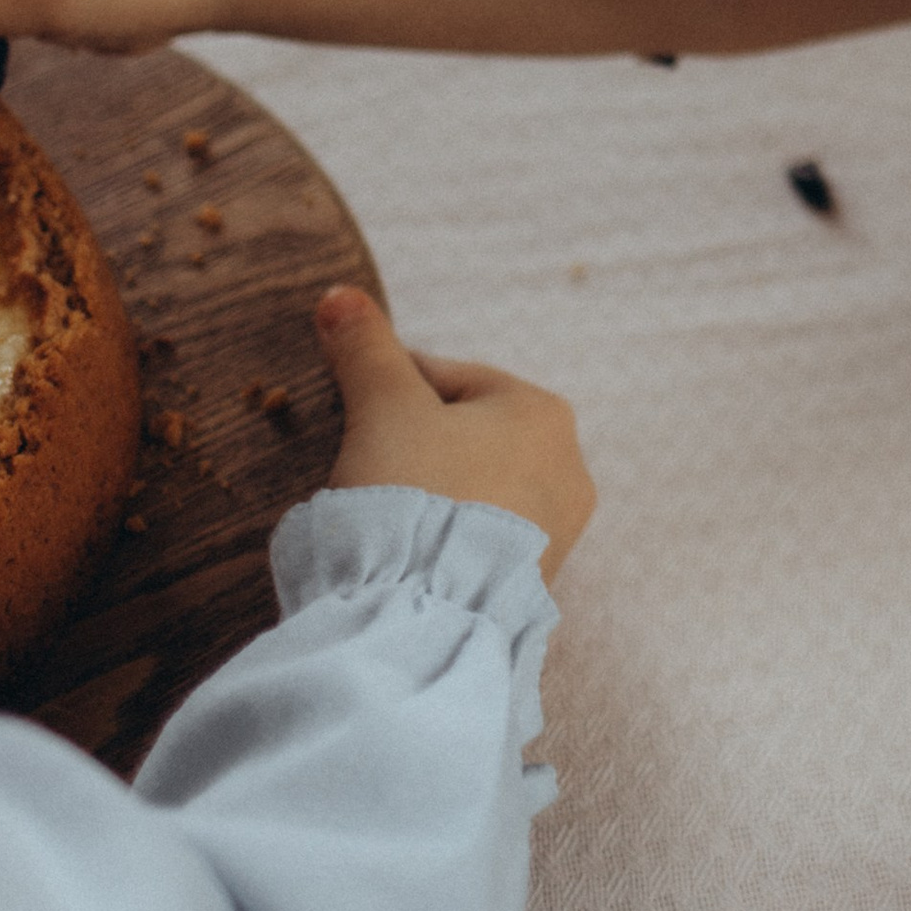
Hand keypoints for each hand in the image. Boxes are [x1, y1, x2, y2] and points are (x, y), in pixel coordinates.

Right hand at [316, 288, 595, 583]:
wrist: (428, 615)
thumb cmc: (413, 496)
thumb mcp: (382, 407)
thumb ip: (364, 348)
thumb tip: (340, 296)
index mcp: (542, 411)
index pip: (449, 378)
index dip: (388, 388)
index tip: (349, 410)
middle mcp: (569, 466)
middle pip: (466, 434)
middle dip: (413, 442)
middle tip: (363, 464)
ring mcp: (560, 529)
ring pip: (475, 487)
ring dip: (430, 490)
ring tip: (382, 510)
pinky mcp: (538, 580)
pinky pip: (481, 538)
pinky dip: (445, 535)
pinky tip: (408, 549)